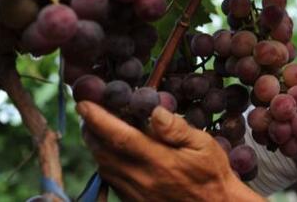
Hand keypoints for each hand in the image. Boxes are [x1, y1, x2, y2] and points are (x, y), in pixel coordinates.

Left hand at [77, 101, 264, 201]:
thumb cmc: (211, 172)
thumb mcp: (204, 145)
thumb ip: (177, 129)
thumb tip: (154, 111)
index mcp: (159, 162)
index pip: (120, 137)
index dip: (99, 119)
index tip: (84, 103)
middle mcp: (141, 179)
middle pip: (103, 152)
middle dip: (91, 129)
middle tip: (89, 110)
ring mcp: (135, 193)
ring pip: (103, 166)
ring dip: (96, 145)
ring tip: (98, 127)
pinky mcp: (133, 201)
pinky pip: (110, 179)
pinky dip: (105, 161)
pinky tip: (114, 150)